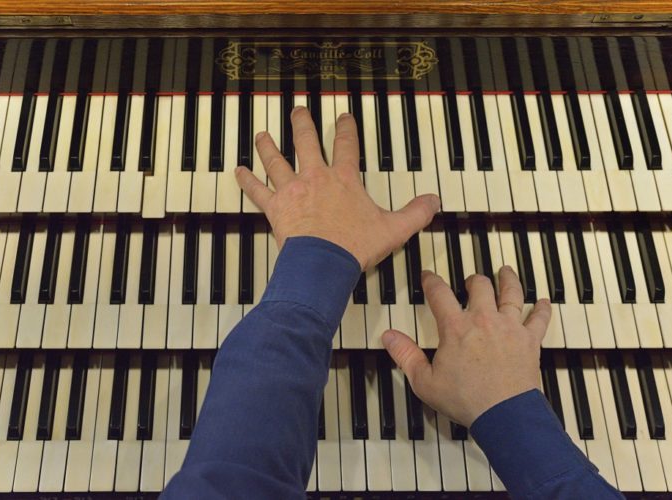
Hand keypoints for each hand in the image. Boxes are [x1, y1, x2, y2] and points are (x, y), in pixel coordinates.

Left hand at [234, 106, 440, 270]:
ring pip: (277, 161)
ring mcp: (293, 191)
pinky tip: (238, 171)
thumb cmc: (354, 246)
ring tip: (262, 135)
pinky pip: (257, 191)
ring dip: (268, 147)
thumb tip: (433, 202)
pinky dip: (247, 181)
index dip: (346, 128)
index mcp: (343, 179)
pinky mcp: (276, 208)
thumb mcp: (393, 229)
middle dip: (302, 124)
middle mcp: (316, 177)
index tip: (343, 117)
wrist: (325, 263)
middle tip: (298, 111)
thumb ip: (415, 213)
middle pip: (306, 143)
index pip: (346, 145)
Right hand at [382, 267, 551, 426]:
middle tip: (470, 281)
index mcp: (456, 327)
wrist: (504, 415)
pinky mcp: (529, 341)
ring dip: (508, 280)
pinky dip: (542, 309)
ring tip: (505, 272)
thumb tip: (388, 336)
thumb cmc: (466, 400)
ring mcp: (510, 328)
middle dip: (473, 280)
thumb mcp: (425, 381)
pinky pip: (539, 319)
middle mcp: (484, 320)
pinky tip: (544, 302)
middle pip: (480, 286)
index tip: (428, 276)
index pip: (440, 294)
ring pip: (511, 293)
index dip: (432, 281)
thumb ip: (406, 355)